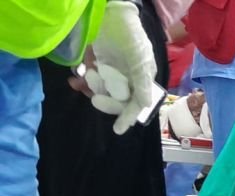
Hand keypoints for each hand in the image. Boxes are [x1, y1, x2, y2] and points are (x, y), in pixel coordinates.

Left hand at [91, 0, 156, 133]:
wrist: (110, 11)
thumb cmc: (129, 34)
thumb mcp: (139, 59)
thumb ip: (142, 82)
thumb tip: (145, 105)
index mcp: (142, 77)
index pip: (136, 102)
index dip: (128, 116)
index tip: (118, 129)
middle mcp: (127, 76)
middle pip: (117, 98)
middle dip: (105, 101)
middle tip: (94, 100)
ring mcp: (111, 69)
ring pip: (101, 89)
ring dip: (90, 90)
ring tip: (79, 86)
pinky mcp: (97, 61)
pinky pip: (89, 77)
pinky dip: (81, 80)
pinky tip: (74, 78)